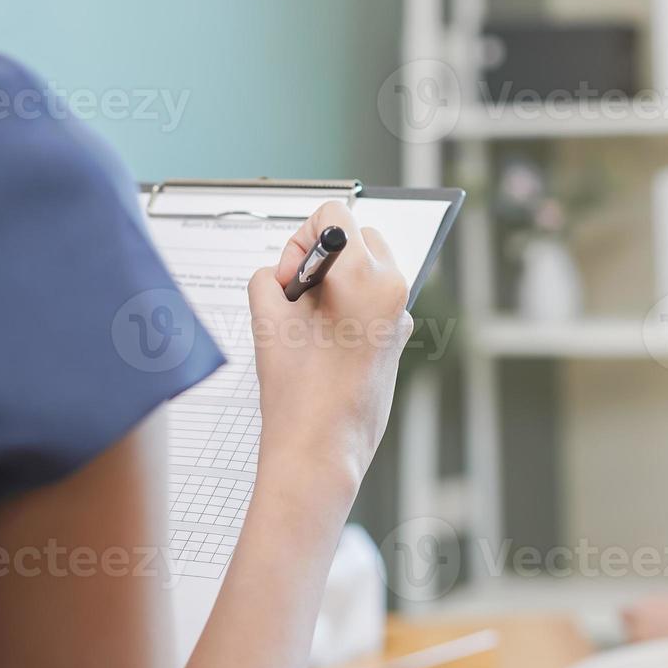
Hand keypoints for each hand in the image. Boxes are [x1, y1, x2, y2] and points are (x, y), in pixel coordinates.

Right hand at [248, 201, 412, 497]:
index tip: (289, 277)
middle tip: (295, 298)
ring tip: (308, 326)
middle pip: (357, 238)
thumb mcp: (267, 320)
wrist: (321, 451)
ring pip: (365, 270)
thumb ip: (269, 278)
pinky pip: (372, 302)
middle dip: (322, 259)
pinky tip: (324, 344)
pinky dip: (348, 309)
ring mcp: (400, 317)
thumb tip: (283, 273)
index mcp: (368, 276)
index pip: (335, 216)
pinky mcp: (398, 340)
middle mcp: (394, 291)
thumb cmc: (297, 393)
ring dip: (335, 284)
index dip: (300, 239)